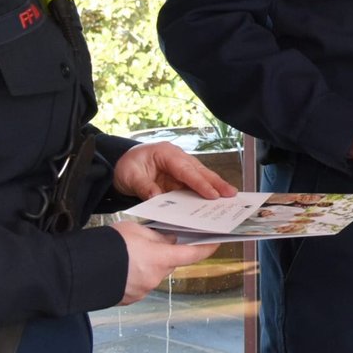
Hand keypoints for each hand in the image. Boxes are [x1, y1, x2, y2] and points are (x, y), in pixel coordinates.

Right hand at [109, 220, 221, 304]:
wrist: (81, 270)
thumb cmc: (108, 246)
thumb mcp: (135, 230)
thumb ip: (156, 236)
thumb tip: (169, 240)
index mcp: (159, 259)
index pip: (191, 255)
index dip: (206, 248)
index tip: (215, 243)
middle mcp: (155, 278)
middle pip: (171, 263)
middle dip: (167, 253)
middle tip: (157, 241)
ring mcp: (143, 290)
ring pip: (155, 273)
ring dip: (150, 264)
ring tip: (131, 253)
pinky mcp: (131, 298)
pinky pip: (142, 283)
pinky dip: (138, 274)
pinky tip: (124, 266)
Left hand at [112, 142, 237, 201]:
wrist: (121, 164)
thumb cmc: (126, 166)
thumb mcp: (130, 176)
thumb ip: (144, 187)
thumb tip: (158, 198)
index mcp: (165, 153)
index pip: (185, 170)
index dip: (200, 183)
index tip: (212, 194)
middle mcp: (176, 157)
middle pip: (199, 170)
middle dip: (216, 182)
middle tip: (231, 194)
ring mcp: (179, 167)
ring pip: (200, 176)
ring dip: (214, 186)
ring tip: (230, 196)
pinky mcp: (179, 177)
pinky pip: (193, 184)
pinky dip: (204, 191)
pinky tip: (215, 199)